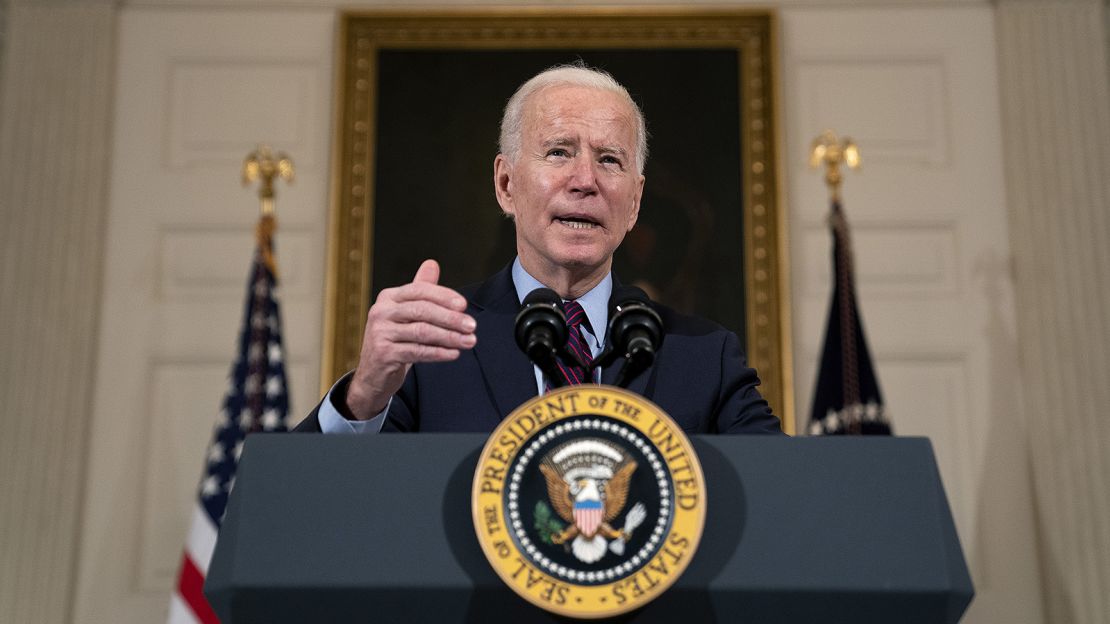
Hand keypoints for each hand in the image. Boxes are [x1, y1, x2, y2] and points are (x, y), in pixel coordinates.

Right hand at [345, 259, 475, 418]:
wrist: (373, 373)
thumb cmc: (394, 339)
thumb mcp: (406, 313)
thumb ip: (420, 290)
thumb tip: (432, 264)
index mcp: (388, 297)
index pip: (419, 290)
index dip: (443, 296)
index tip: (464, 305)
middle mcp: (381, 312)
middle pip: (422, 310)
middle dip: (451, 318)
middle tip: (472, 326)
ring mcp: (380, 333)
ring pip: (422, 331)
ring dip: (450, 337)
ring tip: (469, 341)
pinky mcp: (383, 354)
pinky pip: (417, 351)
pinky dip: (439, 353)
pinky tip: (454, 353)